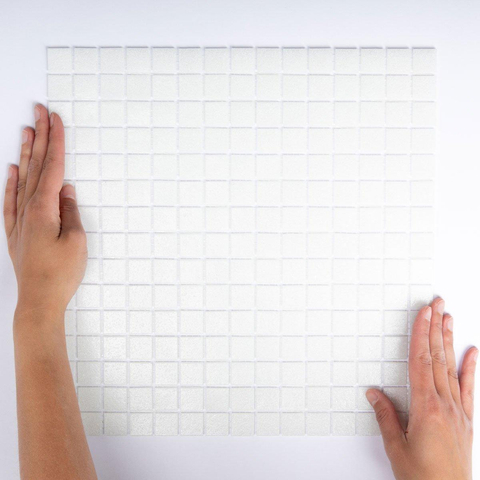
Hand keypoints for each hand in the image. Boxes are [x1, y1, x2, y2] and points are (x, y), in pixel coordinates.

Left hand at [4, 104, 85, 321]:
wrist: (39, 300)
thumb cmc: (60, 274)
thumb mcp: (76, 241)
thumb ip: (70, 212)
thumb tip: (66, 190)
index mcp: (44, 210)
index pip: (52, 168)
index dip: (55, 142)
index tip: (56, 120)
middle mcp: (28, 210)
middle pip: (35, 166)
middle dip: (39, 137)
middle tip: (39, 112)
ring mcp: (19, 220)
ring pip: (22, 178)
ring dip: (26, 153)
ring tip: (27, 130)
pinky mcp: (16, 232)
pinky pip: (10, 200)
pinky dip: (10, 182)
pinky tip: (12, 169)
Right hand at [367, 298, 476, 479]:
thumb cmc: (423, 478)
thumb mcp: (396, 448)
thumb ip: (386, 417)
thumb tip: (374, 393)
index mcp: (425, 408)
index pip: (420, 361)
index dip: (420, 334)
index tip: (423, 314)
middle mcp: (444, 405)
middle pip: (437, 357)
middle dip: (435, 328)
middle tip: (437, 304)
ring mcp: (458, 411)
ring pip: (451, 367)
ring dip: (448, 341)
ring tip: (448, 319)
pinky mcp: (466, 420)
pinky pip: (468, 389)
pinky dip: (470, 368)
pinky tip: (471, 352)